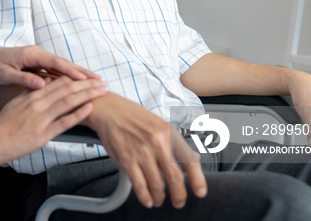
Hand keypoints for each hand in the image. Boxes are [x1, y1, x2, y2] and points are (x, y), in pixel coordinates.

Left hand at [0, 45, 100, 89]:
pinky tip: (74, 82)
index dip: (73, 72)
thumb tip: (41, 84)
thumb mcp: (5, 74)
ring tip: (92, 81)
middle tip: (99, 80)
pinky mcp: (35, 62)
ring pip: (61, 66)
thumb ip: (24, 79)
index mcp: (31, 55)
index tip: (86, 80)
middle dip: (82, 72)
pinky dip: (66, 74)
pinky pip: (54, 69)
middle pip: (64, 63)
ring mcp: (37, 57)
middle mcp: (37, 53)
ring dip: (76, 73)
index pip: (57, 64)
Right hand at [0, 76, 107, 164]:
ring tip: (101, 91)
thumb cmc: (2, 124)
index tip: (89, 77)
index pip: (58, 82)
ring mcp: (40, 118)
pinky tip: (89, 108)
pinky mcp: (42, 134)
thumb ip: (31, 92)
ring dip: (87, 95)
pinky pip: (63, 122)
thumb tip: (45, 83)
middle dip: (87, 85)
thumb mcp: (16, 102)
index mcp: (32, 96)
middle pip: (67, 90)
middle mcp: (37, 104)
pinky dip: (77, 114)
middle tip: (102, 82)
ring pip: (68, 102)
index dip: (76, 78)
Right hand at [85, 93, 206, 208]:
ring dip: (160, 197)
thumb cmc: (134, 117)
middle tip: (179, 201)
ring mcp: (142, 152)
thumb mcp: (160, 125)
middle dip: (179, 195)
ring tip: (159, 199)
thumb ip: (175, 143)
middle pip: (175, 178)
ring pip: (157, 185)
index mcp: (169, 133)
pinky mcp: (127, 160)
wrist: (110, 110)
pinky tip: (147, 200)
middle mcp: (158, 143)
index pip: (190, 160)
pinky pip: (139, 185)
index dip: (198, 179)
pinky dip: (145, 197)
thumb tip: (191, 160)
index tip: (200, 191)